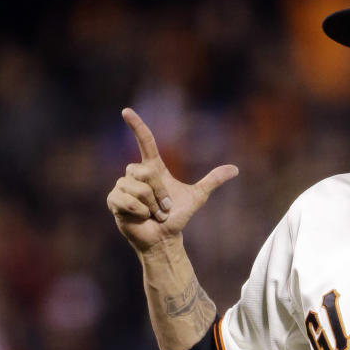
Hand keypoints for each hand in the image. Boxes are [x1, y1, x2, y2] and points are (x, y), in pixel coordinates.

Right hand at [106, 108, 238, 253]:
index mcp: (152, 168)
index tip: (126, 111)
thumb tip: (235, 169)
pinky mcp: (114, 201)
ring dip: (151, 205)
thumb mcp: (197, 197)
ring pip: (138, 188)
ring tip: (153, 214)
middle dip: (160, 193)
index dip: (137, 126)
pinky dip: (139, 212)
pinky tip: (140, 217)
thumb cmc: (176, 217)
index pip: (145, 141)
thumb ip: (212, 181)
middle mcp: (135, 173)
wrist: (164, 238)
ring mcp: (122, 186)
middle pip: (146, 171)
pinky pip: (128, 200)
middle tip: (164, 208)